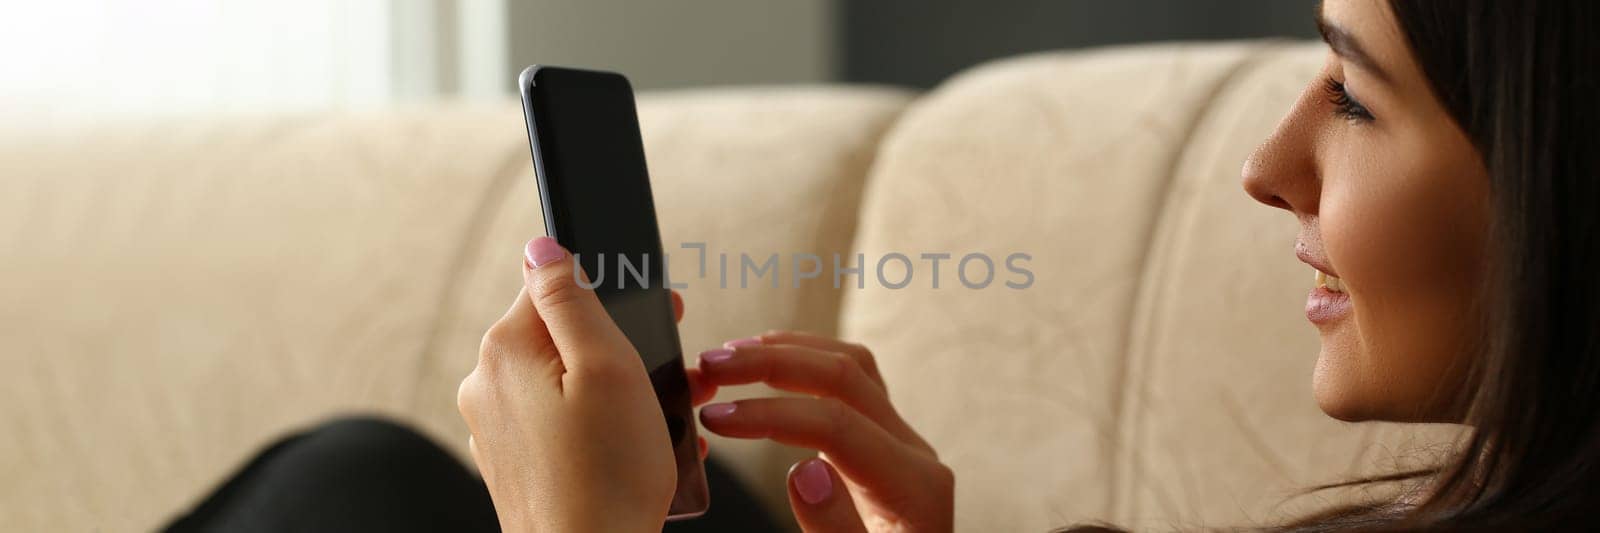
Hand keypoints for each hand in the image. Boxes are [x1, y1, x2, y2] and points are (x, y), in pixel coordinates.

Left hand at [458, 237, 708, 531]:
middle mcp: (487, 383)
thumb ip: (571, 298)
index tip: (653, 318)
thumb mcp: (607, 367)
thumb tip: (542, 246)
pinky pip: (558, 424)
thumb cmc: (608, 474)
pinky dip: (596, 427)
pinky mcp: (511, 462)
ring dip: (614, 390)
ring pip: (563, 382)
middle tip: (668, 374)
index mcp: (506, 348)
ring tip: (659, 420)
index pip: (555, 284)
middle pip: (561, 336)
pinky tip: (633, 448)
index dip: (611, 295)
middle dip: (618, 347)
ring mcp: (494, 427)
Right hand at [696, 332, 952, 531]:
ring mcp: (903, 445)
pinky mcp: (885, 446)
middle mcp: (915, 454)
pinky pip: (854, 384)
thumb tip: (805, 470)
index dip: (771, 415)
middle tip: (710, 365)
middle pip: (849, 378)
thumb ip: (835, 531)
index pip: (839, 426)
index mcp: (915, 490)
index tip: (714, 418)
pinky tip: (766, 365)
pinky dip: (807, 363)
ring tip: (730, 354)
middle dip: (774, 364)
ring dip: (789, 352)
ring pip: (854, 367)